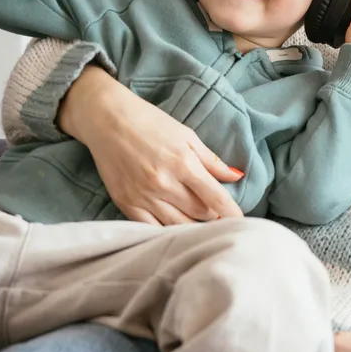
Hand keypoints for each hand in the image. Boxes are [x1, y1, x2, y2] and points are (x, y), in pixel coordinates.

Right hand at [59, 65, 244, 224]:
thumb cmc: (150, 123)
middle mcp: (164, 184)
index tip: (243, 222)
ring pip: (178, 226)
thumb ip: (213, 160)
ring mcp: (143, 196)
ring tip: (202, 223)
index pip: (216, 199)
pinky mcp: (126, 204)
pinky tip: (176, 228)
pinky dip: (167, 232)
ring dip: (194, 226)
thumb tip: (237, 176)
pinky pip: (151, 229)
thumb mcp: (187, 136)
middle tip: (220, 215)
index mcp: (184, 164)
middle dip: (215, 216)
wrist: (107, 119)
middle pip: (201, 214)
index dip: (233, 214)